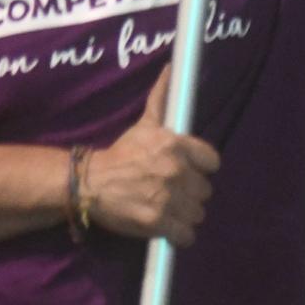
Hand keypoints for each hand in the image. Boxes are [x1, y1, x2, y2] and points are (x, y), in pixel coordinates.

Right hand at [87, 65, 220, 247]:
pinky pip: (186, 235)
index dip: (201, 168)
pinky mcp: (158, 223)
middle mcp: (175, 170)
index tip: (188, 171)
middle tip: (172, 190)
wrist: (91, 182)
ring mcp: (167, 198)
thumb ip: (161, 98)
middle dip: (190, 192)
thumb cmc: (121, 153)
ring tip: (168, 207)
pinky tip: (167, 226)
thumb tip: (171, 69)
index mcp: (175, 144)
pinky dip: (179, 234)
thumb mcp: (144, 124)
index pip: (212, 162)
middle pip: (205, 190)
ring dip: (185, 214)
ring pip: (197, 213)